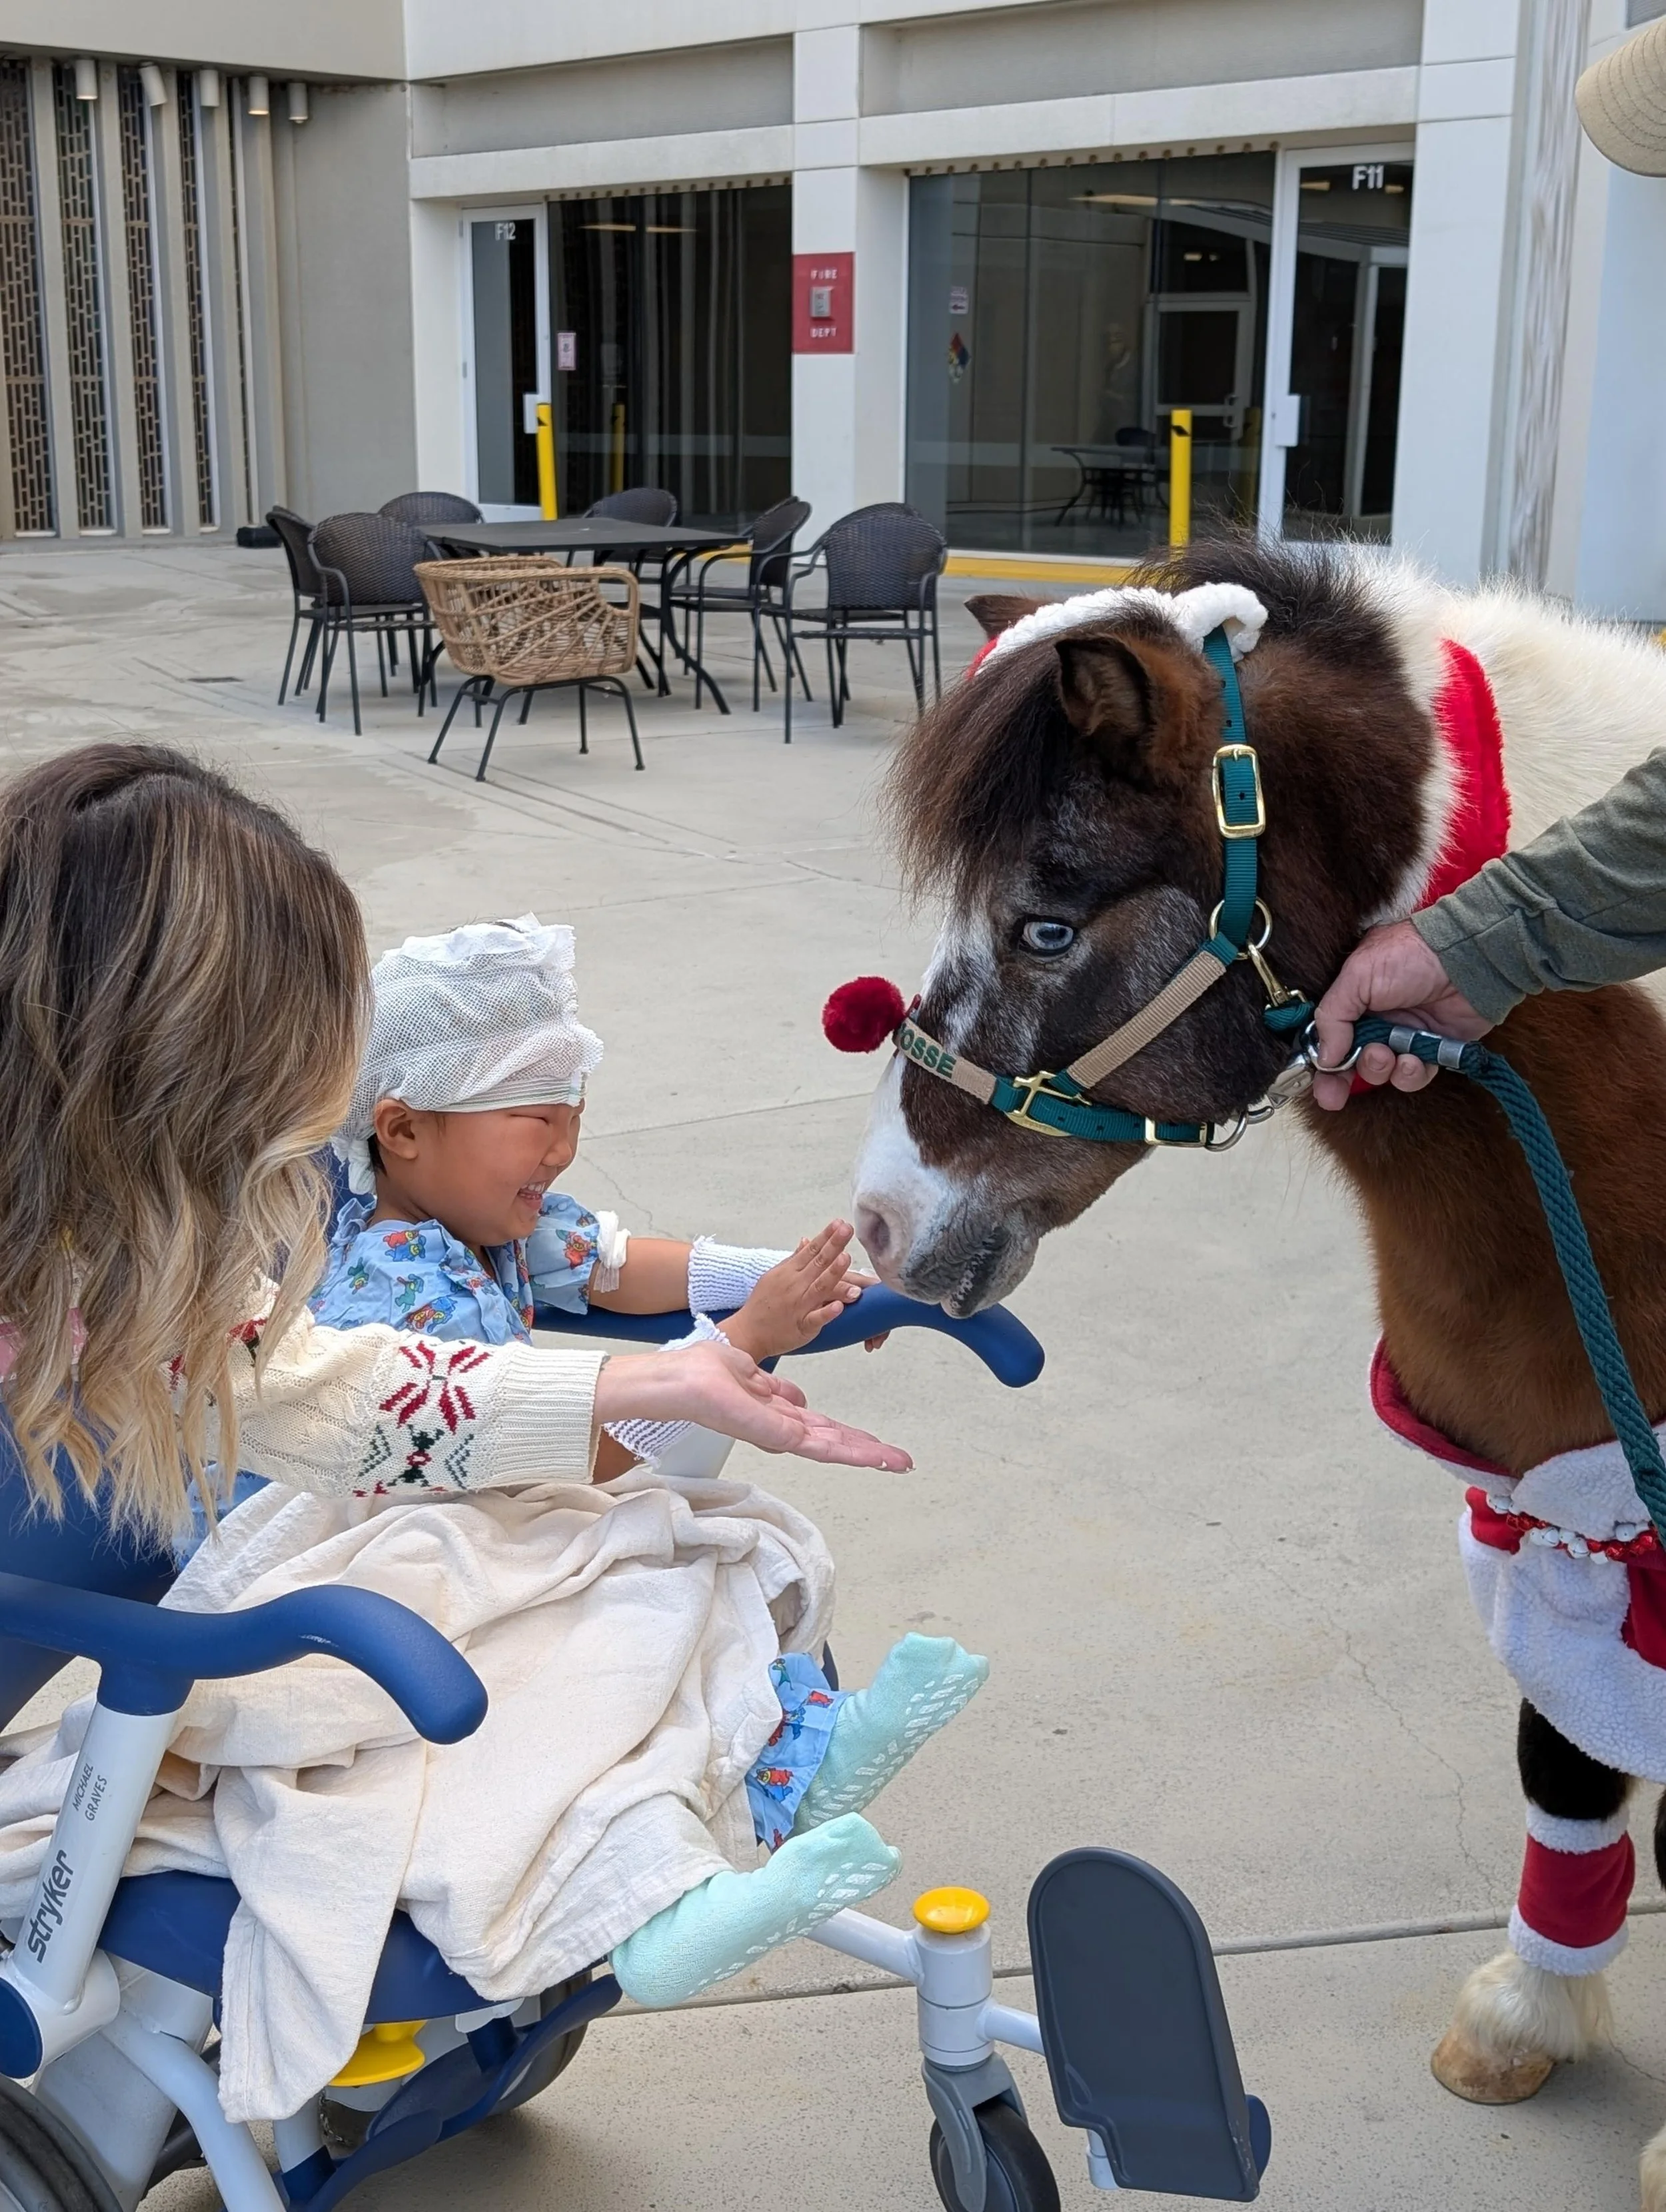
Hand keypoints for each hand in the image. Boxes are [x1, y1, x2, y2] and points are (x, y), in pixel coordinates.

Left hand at [594, 1339, 911, 1470]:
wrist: (680, 1381)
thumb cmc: (702, 1372)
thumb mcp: (751, 1376)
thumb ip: (776, 1391)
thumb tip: (799, 1400)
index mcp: (775, 1414)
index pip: (821, 1428)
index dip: (850, 1436)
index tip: (877, 1443)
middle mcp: (781, 1430)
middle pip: (834, 1442)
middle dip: (868, 1450)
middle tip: (901, 1460)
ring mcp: (780, 1435)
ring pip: (833, 1447)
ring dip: (867, 1454)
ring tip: (899, 1461)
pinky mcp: (777, 1435)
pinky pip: (820, 1445)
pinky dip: (850, 1450)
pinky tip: (873, 1455)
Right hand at [723, 1220, 864, 1360]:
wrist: (748, 1332)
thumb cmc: (762, 1303)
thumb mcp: (774, 1276)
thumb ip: (793, 1259)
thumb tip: (806, 1241)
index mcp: (789, 1272)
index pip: (811, 1250)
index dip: (826, 1236)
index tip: (840, 1223)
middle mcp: (795, 1285)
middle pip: (818, 1263)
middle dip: (834, 1245)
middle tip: (848, 1229)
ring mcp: (799, 1305)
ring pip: (820, 1287)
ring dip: (834, 1273)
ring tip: (846, 1258)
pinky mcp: (802, 1326)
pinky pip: (816, 1319)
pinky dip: (827, 1312)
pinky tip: (840, 1306)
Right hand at [1310, 920, 1491, 1110]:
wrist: (1467, 960)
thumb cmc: (1411, 957)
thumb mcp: (1358, 976)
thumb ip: (1332, 1016)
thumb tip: (1323, 1057)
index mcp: (1352, 997)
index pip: (1327, 1035)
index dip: (1320, 1061)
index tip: (1316, 1081)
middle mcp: (1374, 1019)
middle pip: (1348, 1061)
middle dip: (1340, 1079)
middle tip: (1333, 1095)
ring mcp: (1402, 1035)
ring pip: (1379, 1071)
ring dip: (1377, 1069)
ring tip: (1386, 1053)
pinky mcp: (1430, 1050)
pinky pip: (1411, 1076)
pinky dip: (1409, 1073)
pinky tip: (1412, 1059)